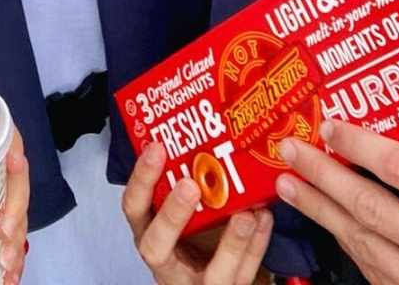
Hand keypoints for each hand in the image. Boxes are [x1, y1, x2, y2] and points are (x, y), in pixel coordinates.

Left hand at [0, 126, 29, 284]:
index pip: (3, 134)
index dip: (14, 146)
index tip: (14, 163)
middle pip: (16, 181)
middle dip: (16, 211)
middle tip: (4, 238)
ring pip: (18, 212)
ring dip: (17, 241)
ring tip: (6, 267)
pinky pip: (12, 234)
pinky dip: (14, 255)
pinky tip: (8, 276)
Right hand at [122, 141, 272, 282]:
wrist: (214, 275)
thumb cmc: (194, 234)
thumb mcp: (183, 208)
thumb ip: (186, 179)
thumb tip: (205, 129)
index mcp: (148, 231)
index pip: (133, 207)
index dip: (142, 179)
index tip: (157, 147)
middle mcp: (166, 260)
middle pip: (156, 246)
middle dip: (172, 215)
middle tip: (190, 184)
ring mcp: (196, 284)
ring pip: (212, 274)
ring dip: (231, 241)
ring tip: (246, 213)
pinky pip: (244, 275)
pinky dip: (257, 247)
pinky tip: (264, 220)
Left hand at [276, 119, 398, 283]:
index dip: (361, 146)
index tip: (328, 126)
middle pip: (374, 208)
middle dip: (324, 177)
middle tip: (291, 150)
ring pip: (365, 245)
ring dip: (321, 211)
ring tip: (289, 184)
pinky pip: (373, 271)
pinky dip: (346, 241)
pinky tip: (324, 219)